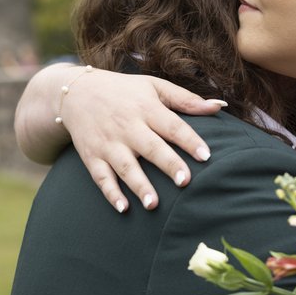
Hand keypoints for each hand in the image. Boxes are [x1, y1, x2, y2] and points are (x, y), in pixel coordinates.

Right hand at [15, 65, 226, 209]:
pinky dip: (111, 193)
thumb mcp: (154, 86)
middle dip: (167, 165)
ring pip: (125, 167)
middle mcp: (127, 126)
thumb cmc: (124, 91)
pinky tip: (124, 208)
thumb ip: (187, 99)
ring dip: (139, 185)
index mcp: (146, 108)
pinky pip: (101, 177)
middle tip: (185, 182)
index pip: (172, 126)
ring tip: (154, 204)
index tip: (207, 156)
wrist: (76, 92)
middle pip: (151, 147)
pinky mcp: (92, 156)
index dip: (189, 140)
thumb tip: (220, 106)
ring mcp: (108, 143)